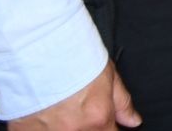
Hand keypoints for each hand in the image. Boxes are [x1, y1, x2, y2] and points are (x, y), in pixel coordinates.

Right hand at [9, 63, 139, 130]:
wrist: (37, 49)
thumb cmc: (73, 57)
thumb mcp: (108, 75)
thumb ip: (122, 104)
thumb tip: (134, 121)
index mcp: (97, 119)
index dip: (108, 128)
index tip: (103, 122)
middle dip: (87, 127)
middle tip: (78, 111)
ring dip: (65, 127)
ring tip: (60, 111)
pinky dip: (42, 129)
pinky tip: (43, 115)